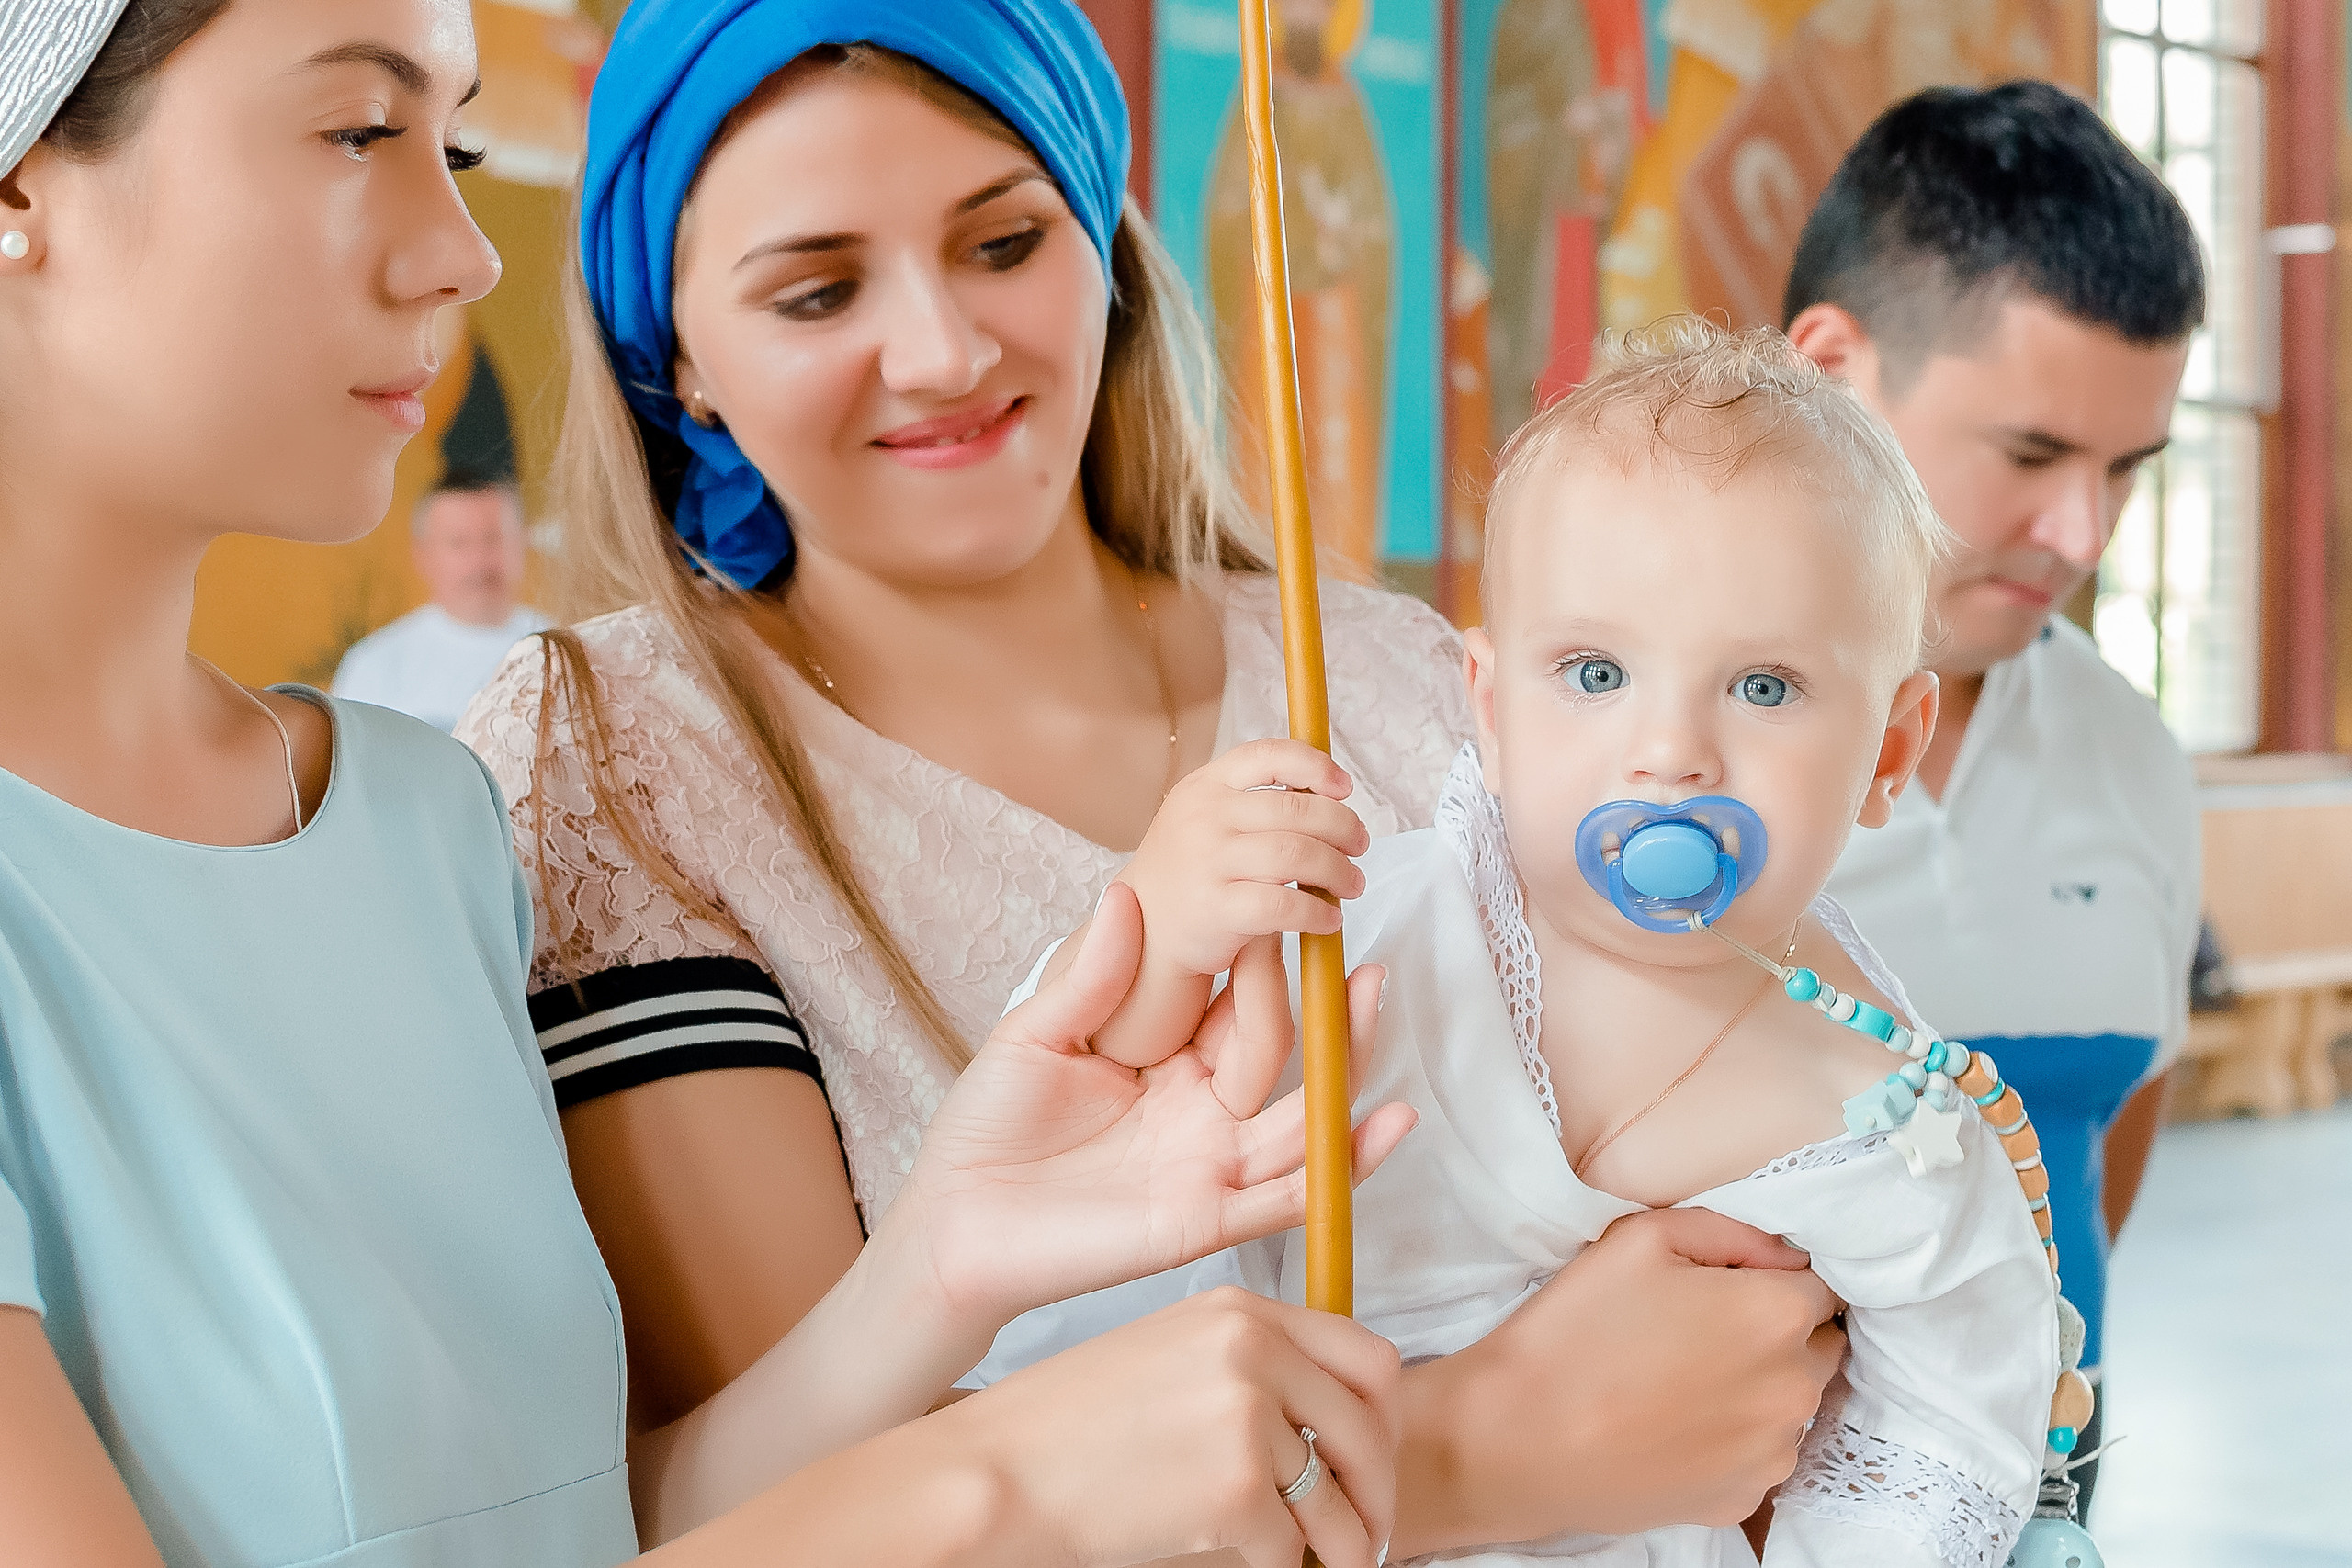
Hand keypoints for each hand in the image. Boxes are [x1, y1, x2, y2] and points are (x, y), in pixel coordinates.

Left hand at [884, 884, 1416, 1331]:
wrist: (954, 1217)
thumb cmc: (985, 1128)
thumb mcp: (1037, 1035)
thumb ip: (1093, 978)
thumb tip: (1127, 891)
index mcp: (1167, 1067)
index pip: (1240, 1013)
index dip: (1273, 971)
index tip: (1297, 914)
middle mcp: (1201, 1116)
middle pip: (1289, 1062)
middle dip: (1333, 1017)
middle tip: (1366, 964)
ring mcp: (1209, 1168)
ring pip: (1304, 1122)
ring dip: (1350, 1069)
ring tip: (1380, 1004)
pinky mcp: (1206, 1219)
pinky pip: (1289, 1197)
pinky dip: (1344, 1165)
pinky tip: (1388, 1123)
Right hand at [943, 1288, 1401, 1567]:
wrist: (999, 1473)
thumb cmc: (1067, 1428)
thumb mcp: (1167, 1354)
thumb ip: (1248, 1366)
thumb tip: (1325, 1422)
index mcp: (1239, 1310)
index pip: (1366, 1354)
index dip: (1382, 1419)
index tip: (1371, 1462)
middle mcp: (1254, 1350)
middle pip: (1371, 1427)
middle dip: (1378, 1491)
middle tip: (1368, 1534)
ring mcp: (1247, 1416)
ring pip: (1340, 1500)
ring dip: (1347, 1545)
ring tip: (1332, 1567)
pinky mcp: (1236, 1488)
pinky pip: (1292, 1548)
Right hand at [1120, 738, 1369, 974]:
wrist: (1145, 932)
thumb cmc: (1191, 872)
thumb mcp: (1206, 817)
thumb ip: (1255, 800)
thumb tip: (1330, 791)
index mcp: (1205, 786)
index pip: (1268, 756)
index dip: (1315, 765)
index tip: (1344, 786)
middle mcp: (1204, 818)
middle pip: (1297, 809)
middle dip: (1343, 826)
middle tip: (1360, 845)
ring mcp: (1209, 862)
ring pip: (1298, 855)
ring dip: (1339, 870)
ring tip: (1352, 884)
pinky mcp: (1217, 909)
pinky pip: (1286, 905)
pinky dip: (1318, 912)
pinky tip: (1329, 919)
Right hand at [1394, 1208, 1844, 1553]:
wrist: (1517, 1440)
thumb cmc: (1574, 1330)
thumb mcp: (1639, 1238)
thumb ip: (1726, 1230)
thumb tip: (1780, 1253)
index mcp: (1776, 1314)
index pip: (1820, 1283)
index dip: (1773, 1276)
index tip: (1727, 1284)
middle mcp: (1793, 1388)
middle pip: (1818, 1344)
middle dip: (1777, 1330)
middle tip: (1703, 1328)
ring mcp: (1772, 1453)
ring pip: (1791, 1403)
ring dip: (1759, 1386)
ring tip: (1682, 1380)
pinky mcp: (1742, 1498)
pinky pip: (1760, 1454)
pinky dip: (1733, 1438)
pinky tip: (1675, 1425)